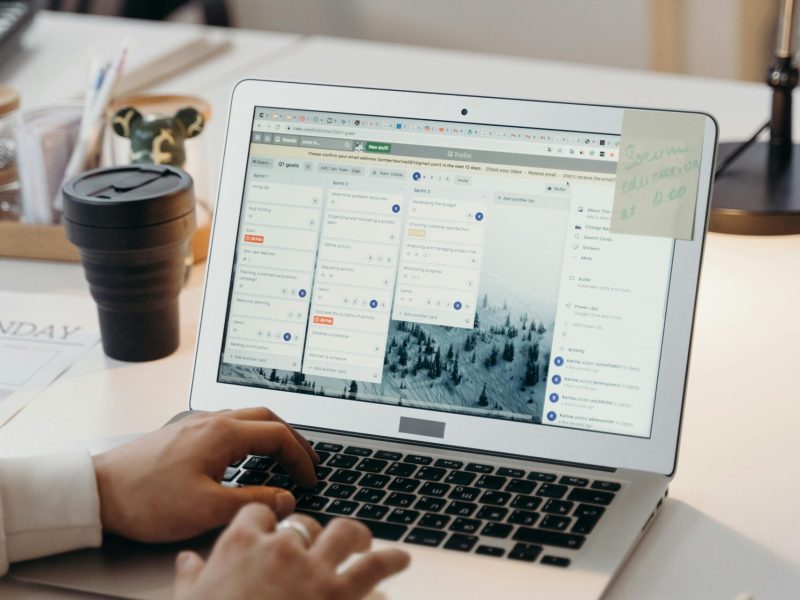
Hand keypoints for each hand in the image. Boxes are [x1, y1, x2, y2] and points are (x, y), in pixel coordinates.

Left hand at [93, 408, 318, 541]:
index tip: (310, 477)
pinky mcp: (183, 432)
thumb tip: (286, 498)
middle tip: (307, 460)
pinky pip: (228, 424)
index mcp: (222, 433)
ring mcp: (196, 423)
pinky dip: (249, 435)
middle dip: (293, 438)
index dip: (301, 456)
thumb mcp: (206, 509)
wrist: (97, 490)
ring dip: (271, 434)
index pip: (279, 435)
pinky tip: (245, 456)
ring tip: (283, 457)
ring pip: (247, 417)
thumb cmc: (145, 499)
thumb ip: (253, 501)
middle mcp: (211, 420)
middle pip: (267, 416)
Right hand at [173, 504, 409, 599]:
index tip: (271, 530)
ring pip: (345, 533)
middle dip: (314, 531)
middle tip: (323, 542)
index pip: (258, 514)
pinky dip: (391, 562)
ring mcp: (314, 569)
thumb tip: (186, 561)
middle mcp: (281, 548)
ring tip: (369, 543)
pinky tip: (400, 564)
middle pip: (303, 523)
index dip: (267, 521)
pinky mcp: (340, 593)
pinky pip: (374, 568)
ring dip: (360, 537)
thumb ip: (190, 578)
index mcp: (241, 545)